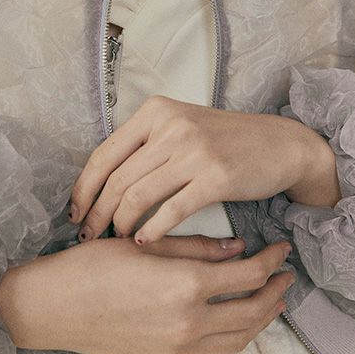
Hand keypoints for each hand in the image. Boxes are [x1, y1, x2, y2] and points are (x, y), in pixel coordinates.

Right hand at [0, 233, 295, 353]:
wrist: (55, 308)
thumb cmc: (92, 266)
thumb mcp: (144, 244)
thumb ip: (195, 247)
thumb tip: (238, 247)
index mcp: (185, 286)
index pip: (247, 274)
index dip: (271, 260)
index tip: (282, 248)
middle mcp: (189, 323)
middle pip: (253, 311)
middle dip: (275, 290)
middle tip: (287, 274)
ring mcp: (179, 349)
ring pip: (239, 338)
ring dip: (262, 318)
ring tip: (271, 299)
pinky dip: (236, 339)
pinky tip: (238, 324)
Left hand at [70, 95, 313, 243]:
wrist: (280, 144)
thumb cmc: (225, 141)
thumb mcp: (180, 126)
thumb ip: (145, 143)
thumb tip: (101, 180)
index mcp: (155, 111)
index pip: (104, 153)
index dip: (83, 187)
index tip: (74, 211)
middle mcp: (170, 126)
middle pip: (116, 178)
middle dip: (96, 212)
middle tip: (86, 235)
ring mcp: (193, 150)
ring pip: (137, 195)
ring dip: (120, 224)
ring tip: (114, 240)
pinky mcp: (215, 177)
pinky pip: (171, 210)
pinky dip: (151, 230)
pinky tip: (144, 242)